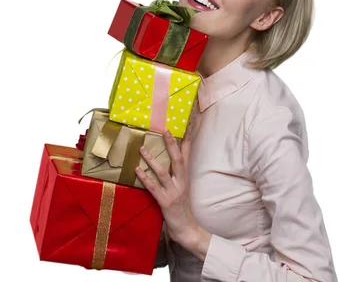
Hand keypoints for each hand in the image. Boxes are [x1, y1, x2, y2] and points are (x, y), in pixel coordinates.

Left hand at [135, 103, 211, 258]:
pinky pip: (154, 187)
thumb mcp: (182, 188)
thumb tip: (166, 160)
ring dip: (152, 159)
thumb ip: (176, 175)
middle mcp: (182, 182)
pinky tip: (137, 170)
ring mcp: (174, 192)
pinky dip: (145, 178)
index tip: (187, 124)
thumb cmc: (182, 208)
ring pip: (163, 172)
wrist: (187, 228)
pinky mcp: (165, 202)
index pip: (188, 153)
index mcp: (186, 177)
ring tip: (142, 148)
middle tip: (164, 130)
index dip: (187, 139)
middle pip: (178, 159)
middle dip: (171, 144)